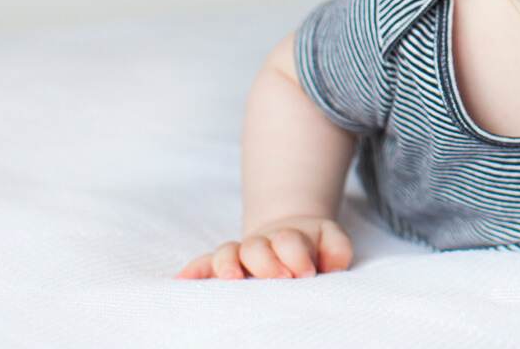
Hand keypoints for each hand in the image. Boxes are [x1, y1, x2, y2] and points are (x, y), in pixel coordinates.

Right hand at [175, 216, 352, 279]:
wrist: (289, 239)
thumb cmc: (313, 248)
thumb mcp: (331, 241)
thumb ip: (337, 248)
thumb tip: (334, 264)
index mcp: (288, 238)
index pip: (289, 242)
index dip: (297, 256)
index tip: (308, 273)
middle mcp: (260, 245)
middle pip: (256, 248)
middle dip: (266, 262)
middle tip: (280, 279)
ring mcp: (240, 255)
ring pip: (228, 253)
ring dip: (227, 264)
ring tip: (231, 278)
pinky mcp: (222, 265)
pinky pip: (203, 265)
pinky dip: (192, 271)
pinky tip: (181, 280)